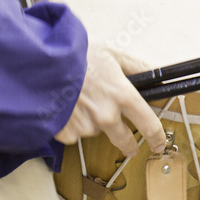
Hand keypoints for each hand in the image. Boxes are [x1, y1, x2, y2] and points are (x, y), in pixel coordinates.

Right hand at [55, 43, 166, 158]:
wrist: (40, 62)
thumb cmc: (76, 55)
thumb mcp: (112, 54)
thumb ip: (138, 67)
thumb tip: (159, 73)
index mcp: (122, 95)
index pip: (149, 124)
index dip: (157, 137)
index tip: (158, 143)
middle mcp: (106, 114)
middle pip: (124, 140)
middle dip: (128, 145)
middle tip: (129, 145)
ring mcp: (85, 125)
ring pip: (96, 131)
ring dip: (94, 122)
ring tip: (82, 101)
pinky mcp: (66, 132)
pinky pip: (75, 134)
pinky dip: (73, 124)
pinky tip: (69, 108)